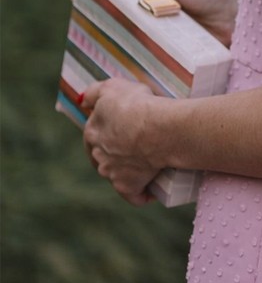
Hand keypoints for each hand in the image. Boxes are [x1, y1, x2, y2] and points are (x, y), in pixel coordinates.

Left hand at [82, 78, 162, 206]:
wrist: (157, 129)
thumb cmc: (137, 105)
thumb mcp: (114, 87)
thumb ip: (95, 92)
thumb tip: (82, 99)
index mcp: (92, 132)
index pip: (94, 135)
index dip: (109, 131)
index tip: (125, 128)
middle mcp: (97, 156)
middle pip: (105, 157)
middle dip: (117, 154)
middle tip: (139, 145)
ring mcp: (111, 174)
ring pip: (118, 176)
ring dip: (130, 171)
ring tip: (151, 162)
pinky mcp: (127, 187)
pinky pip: (135, 195)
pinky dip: (143, 193)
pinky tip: (152, 187)